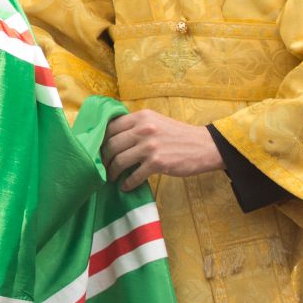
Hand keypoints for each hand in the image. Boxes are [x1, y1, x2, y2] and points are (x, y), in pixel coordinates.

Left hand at [100, 111, 222, 189]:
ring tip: (112, 177)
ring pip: (119, 160)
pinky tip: (125, 186)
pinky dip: (127, 183)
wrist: (204, 146)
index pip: (110, 127)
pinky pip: (134, 176)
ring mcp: (150, 146)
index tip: (98, 149)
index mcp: (141, 116)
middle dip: (103, 158)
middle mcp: (144, 129)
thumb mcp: (155, 121)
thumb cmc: (177, 135)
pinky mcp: (158, 163)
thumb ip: (136, 125)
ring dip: (112, 172)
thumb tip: (110, 136)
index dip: (100, 140)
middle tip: (102, 166)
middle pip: (111, 145)